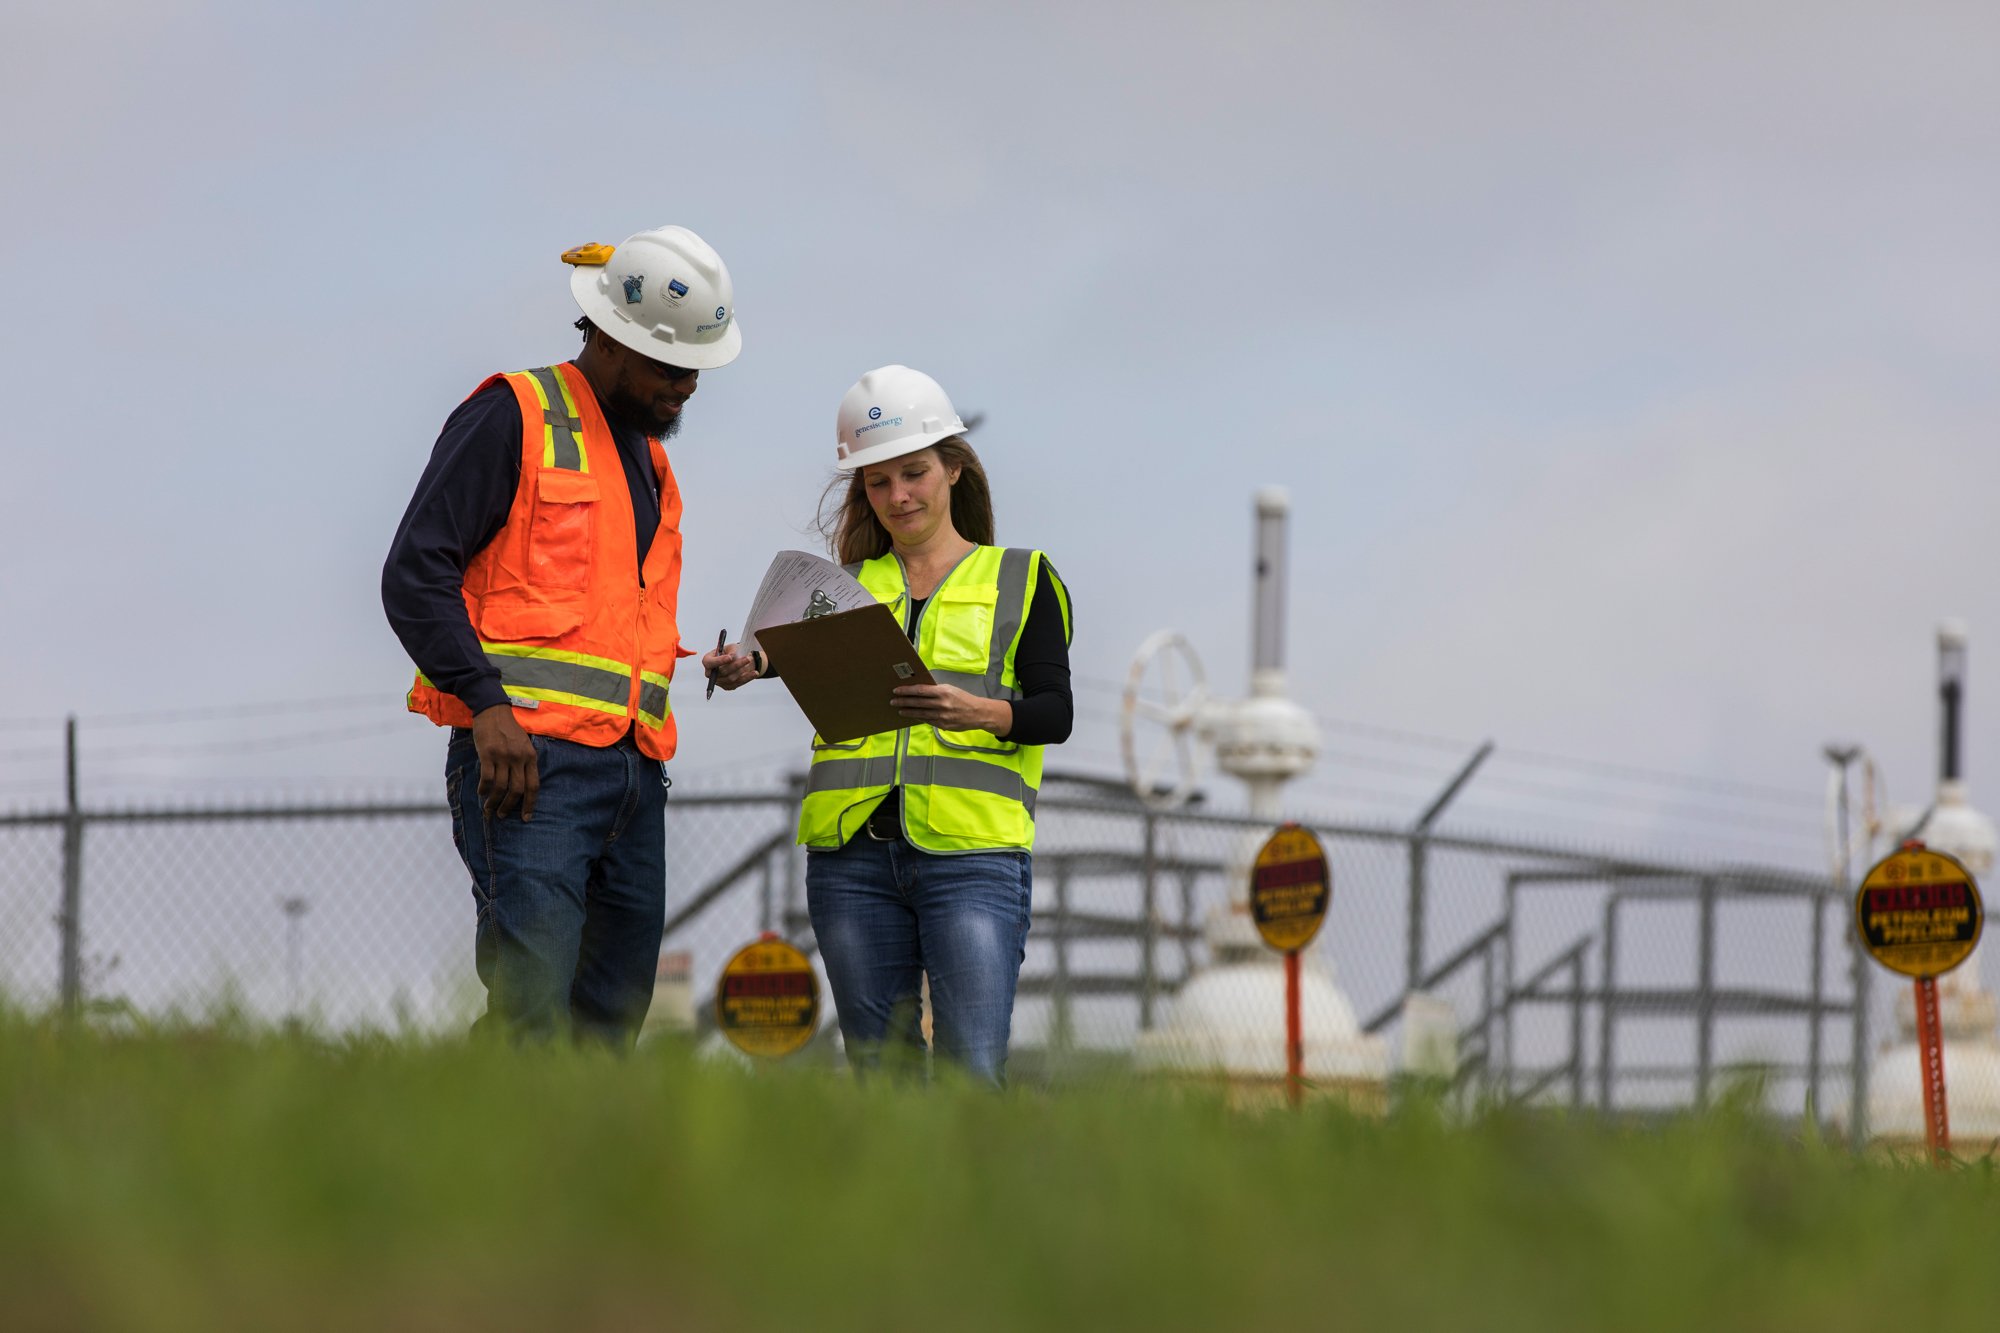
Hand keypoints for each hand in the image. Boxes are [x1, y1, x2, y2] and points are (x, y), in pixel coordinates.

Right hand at [471, 704, 539, 821]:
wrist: (493, 711)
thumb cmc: (508, 729)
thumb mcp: (524, 744)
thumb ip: (525, 762)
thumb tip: (521, 787)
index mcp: (531, 757)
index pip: (533, 786)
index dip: (530, 804)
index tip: (526, 818)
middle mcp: (519, 758)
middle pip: (517, 790)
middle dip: (509, 806)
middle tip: (501, 815)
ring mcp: (503, 756)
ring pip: (501, 787)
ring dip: (493, 801)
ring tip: (489, 809)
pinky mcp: (488, 754)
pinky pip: (487, 777)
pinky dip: (484, 788)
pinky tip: (481, 792)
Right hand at [702, 643, 762, 692]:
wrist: (739, 659)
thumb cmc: (732, 652)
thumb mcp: (731, 647)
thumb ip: (732, 651)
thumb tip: (734, 657)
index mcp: (708, 660)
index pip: (709, 663)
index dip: (719, 661)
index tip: (730, 657)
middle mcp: (711, 673)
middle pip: (722, 671)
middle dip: (736, 665)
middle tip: (747, 658)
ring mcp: (719, 681)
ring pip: (731, 678)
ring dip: (742, 669)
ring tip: (750, 661)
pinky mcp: (728, 686)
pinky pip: (738, 683)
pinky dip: (747, 678)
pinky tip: (754, 673)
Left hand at [892, 683, 1011, 735]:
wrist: (978, 713)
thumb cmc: (963, 699)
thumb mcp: (950, 689)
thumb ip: (935, 690)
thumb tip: (919, 690)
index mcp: (943, 692)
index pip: (920, 690)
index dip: (907, 691)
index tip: (897, 690)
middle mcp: (942, 704)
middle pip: (917, 702)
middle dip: (903, 702)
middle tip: (893, 701)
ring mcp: (942, 716)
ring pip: (920, 714)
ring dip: (908, 712)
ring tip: (899, 710)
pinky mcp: (943, 725)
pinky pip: (927, 721)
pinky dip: (918, 718)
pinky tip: (912, 716)